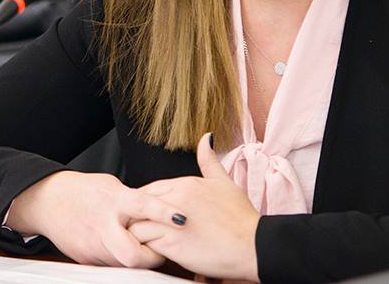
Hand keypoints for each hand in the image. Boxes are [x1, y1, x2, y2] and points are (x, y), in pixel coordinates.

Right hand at [5, 170, 183, 267]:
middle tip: (160, 249)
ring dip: (137, 258)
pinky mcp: (86, 258)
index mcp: (113, 201)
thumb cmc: (83, 191)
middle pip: (131, 254)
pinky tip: (119, 247)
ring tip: (141, 246)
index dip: (162, 213)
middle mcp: (103, 225)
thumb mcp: (111, 186)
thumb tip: (162, 209)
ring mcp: (93, 245)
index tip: (181, 218)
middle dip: (150, 257)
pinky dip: (119, 258)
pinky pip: (111, 265)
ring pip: (124, 264)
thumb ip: (135, 200)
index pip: (141, 206)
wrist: (47, 201)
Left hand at [129, 133, 260, 281]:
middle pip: (136, 205)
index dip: (146, 206)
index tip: (153, 217)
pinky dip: (146, 249)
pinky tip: (158, 252)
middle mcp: (174, 198)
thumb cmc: (241, 219)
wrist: (253, 246)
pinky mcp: (171, 243)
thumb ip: (209, 161)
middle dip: (137, 217)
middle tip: (147, 230)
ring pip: (135, 224)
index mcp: (184, 183)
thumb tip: (206, 138)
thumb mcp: (225, 183)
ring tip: (151, 242)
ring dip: (139, 234)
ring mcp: (170, 220)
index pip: (147, 190)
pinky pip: (143, 243)